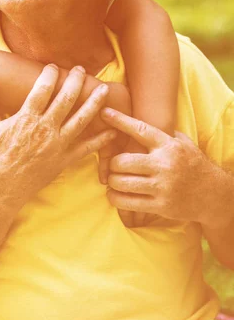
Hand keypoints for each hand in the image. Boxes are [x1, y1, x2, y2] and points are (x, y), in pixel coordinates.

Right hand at [0, 65, 116, 207]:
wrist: (0, 186)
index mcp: (26, 118)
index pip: (42, 90)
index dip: (49, 75)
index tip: (54, 66)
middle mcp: (45, 129)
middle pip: (65, 100)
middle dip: (75, 82)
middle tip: (81, 70)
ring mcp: (57, 145)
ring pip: (81, 120)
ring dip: (94, 104)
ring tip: (103, 90)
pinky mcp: (64, 160)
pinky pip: (86, 148)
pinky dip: (100, 139)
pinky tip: (112, 130)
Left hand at [101, 107, 222, 226]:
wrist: (214, 194)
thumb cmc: (193, 164)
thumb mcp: (183, 143)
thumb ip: (162, 133)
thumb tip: (139, 120)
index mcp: (168, 146)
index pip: (140, 130)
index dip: (120, 121)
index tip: (104, 113)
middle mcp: (164, 165)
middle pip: (123, 161)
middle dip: (112, 163)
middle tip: (113, 166)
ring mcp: (162, 186)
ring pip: (122, 183)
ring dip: (112, 182)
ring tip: (112, 180)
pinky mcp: (161, 206)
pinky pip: (128, 203)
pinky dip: (115, 198)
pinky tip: (115, 195)